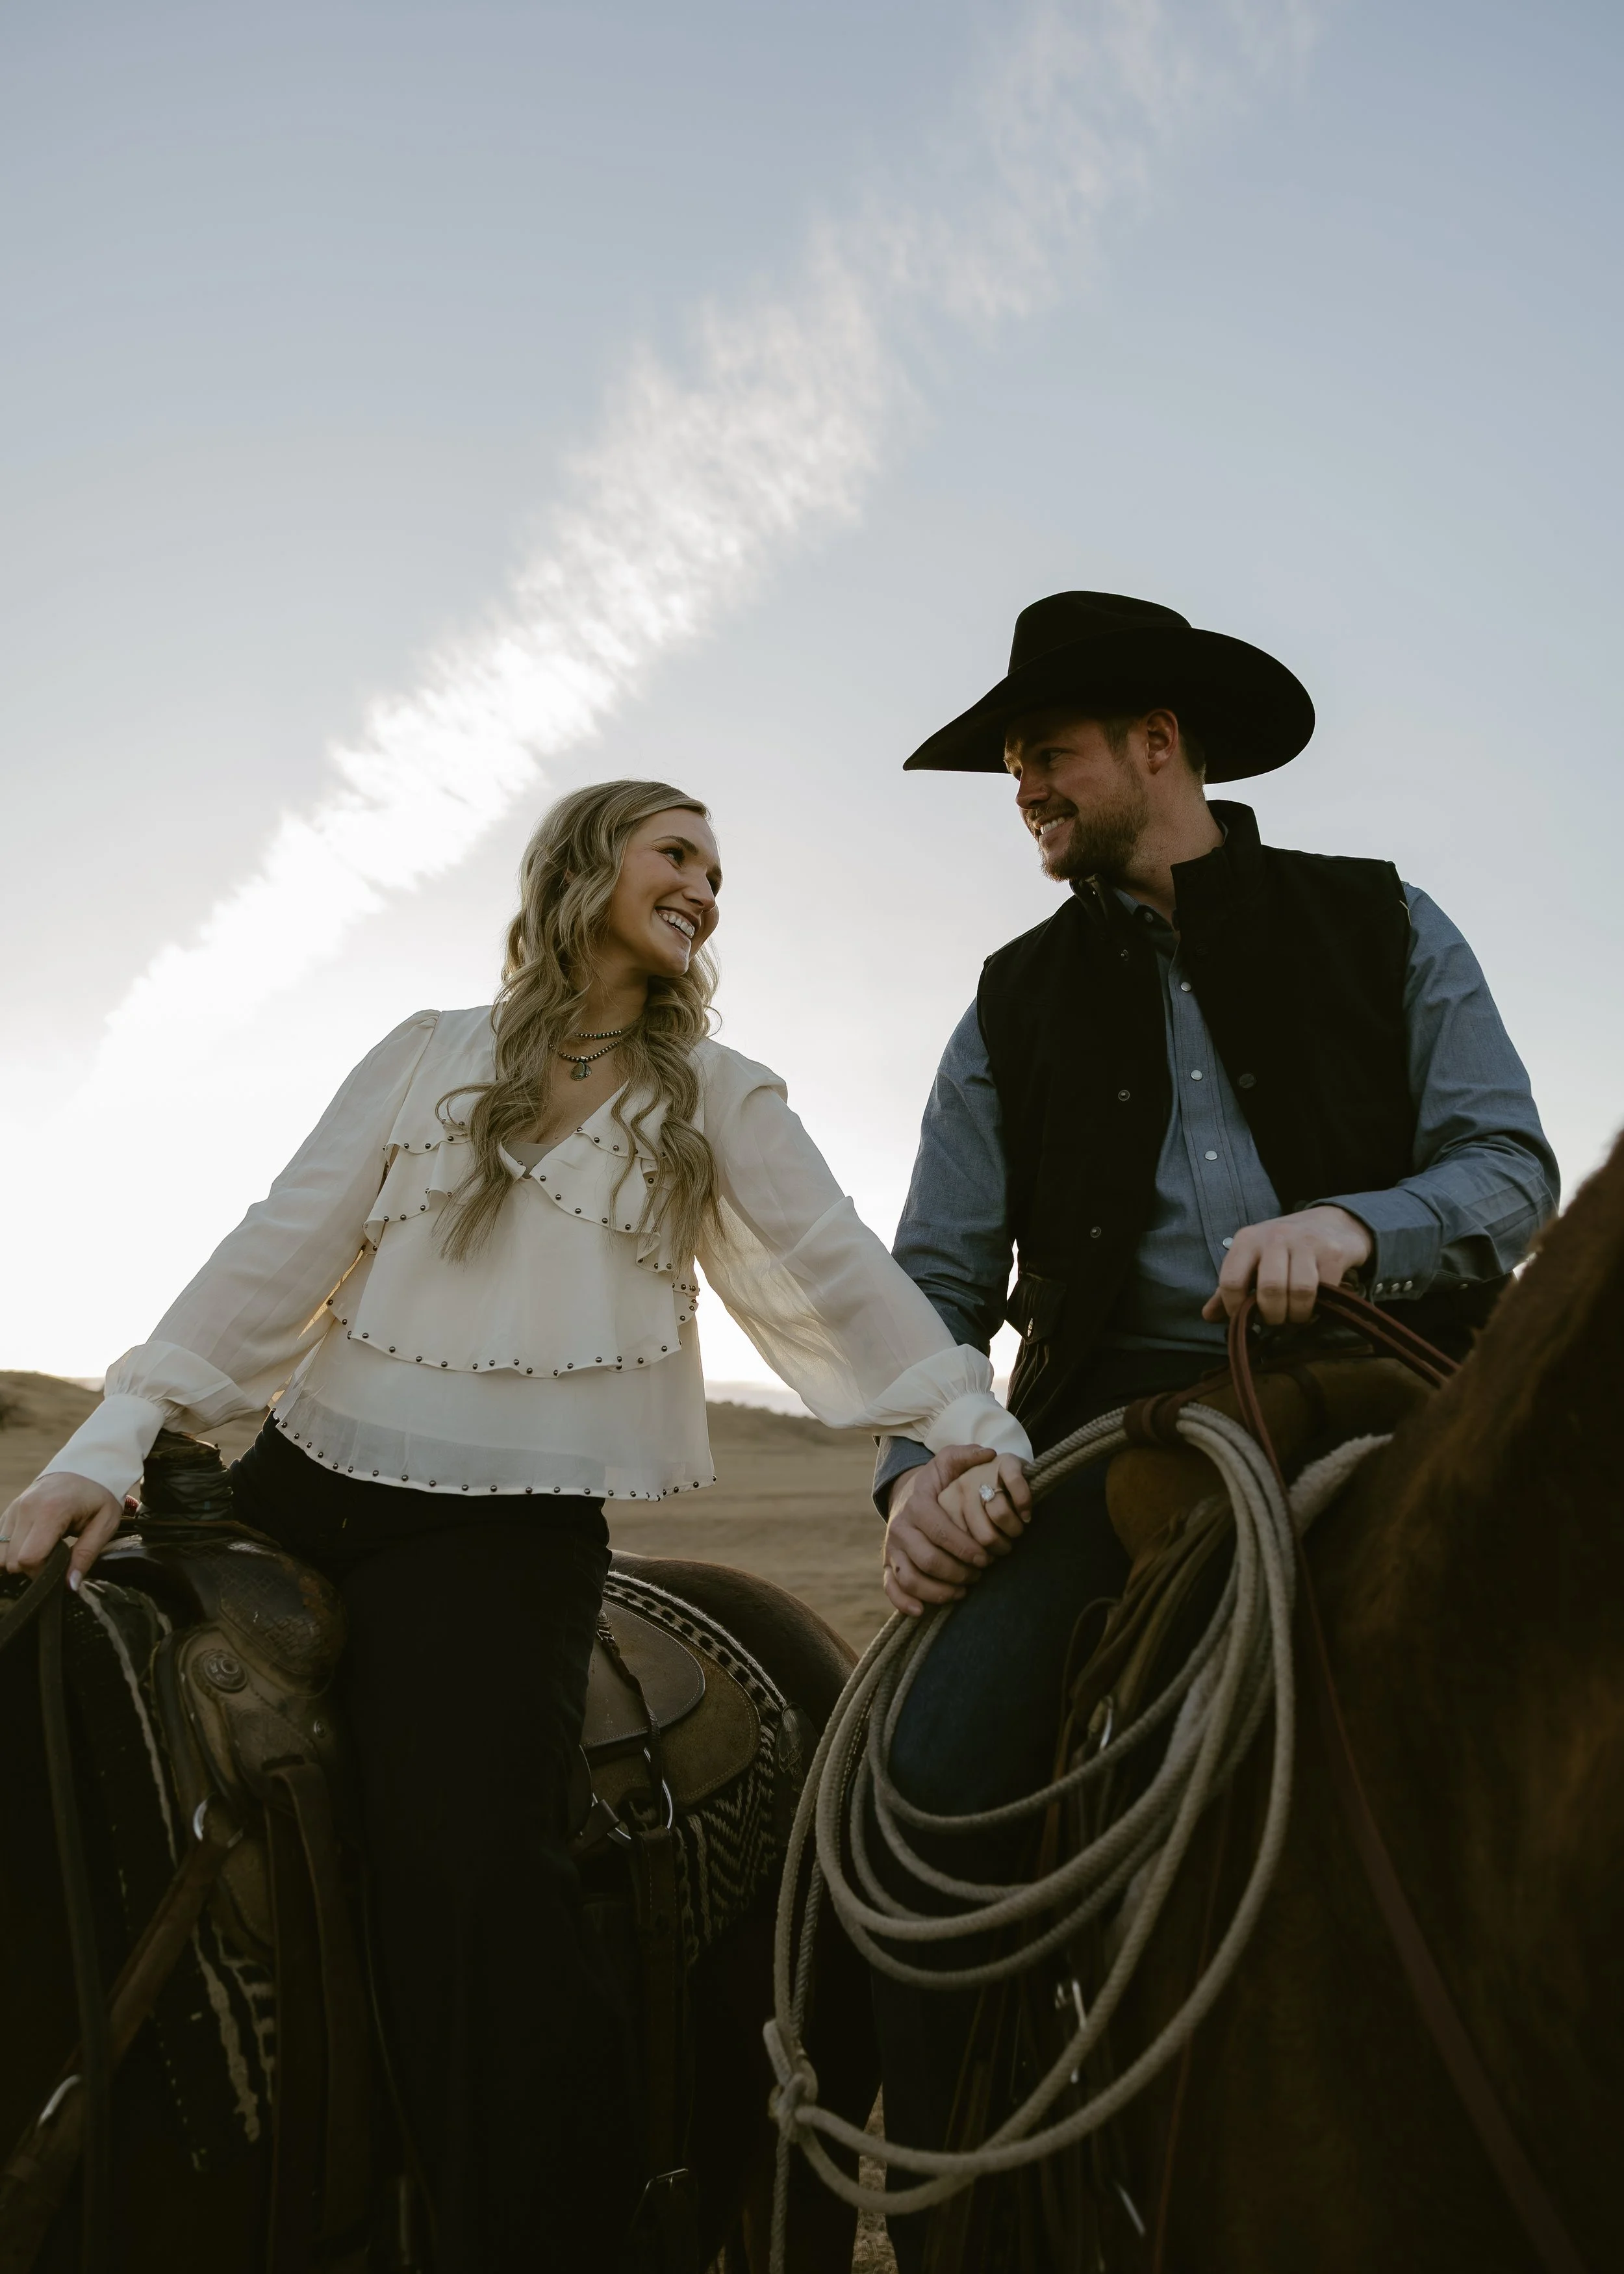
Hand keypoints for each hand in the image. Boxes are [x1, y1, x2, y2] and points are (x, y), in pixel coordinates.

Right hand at [1, 1472, 123, 1587]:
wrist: (87, 1466)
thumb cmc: (99, 1495)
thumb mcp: (105, 1524)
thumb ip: (86, 1555)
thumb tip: (70, 1586)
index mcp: (51, 1511)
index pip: (29, 1558)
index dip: (42, 1573)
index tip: (60, 1568)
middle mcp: (26, 1508)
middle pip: (12, 1560)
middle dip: (32, 1568)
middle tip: (54, 1560)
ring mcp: (14, 1508)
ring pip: (0, 1553)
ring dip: (19, 1560)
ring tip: (44, 1550)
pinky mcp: (9, 1510)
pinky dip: (11, 1549)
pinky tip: (33, 1544)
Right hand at [883, 1445, 1029, 1618]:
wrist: (906, 1496)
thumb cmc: (937, 1484)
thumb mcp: (948, 1463)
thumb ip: (967, 1456)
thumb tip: (990, 1453)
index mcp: (917, 1504)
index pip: (942, 1532)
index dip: (965, 1548)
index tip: (986, 1557)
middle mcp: (901, 1527)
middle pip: (929, 1560)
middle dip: (958, 1572)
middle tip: (979, 1575)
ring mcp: (892, 1548)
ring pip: (911, 1578)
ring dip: (940, 1591)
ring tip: (963, 1590)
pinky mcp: (888, 1565)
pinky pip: (890, 1588)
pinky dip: (904, 1603)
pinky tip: (924, 1611)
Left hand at [1201, 1204, 1372, 1327]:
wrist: (1330, 1222)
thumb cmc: (1284, 1248)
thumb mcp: (1252, 1260)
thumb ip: (1230, 1288)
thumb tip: (1208, 1316)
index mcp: (1247, 1240)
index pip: (1231, 1282)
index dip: (1236, 1309)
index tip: (1246, 1319)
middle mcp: (1275, 1237)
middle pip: (1270, 1289)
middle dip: (1273, 1316)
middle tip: (1276, 1321)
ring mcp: (1306, 1242)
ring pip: (1299, 1291)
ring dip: (1298, 1314)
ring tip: (1296, 1316)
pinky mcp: (1333, 1252)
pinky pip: (1326, 1289)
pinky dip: (1321, 1306)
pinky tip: (1317, 1304)